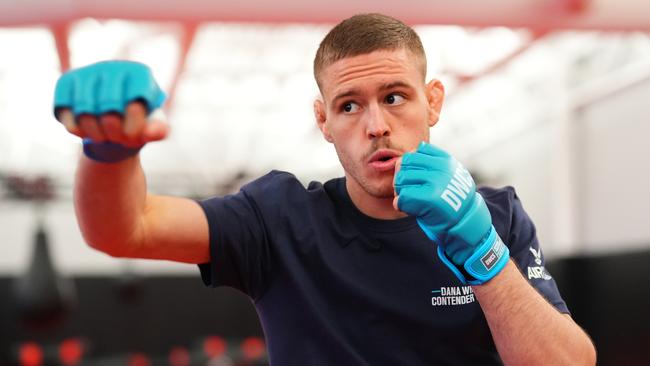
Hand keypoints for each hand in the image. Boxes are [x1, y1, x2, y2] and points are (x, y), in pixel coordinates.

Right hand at [53, 60, 167, 162]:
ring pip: (85, 112)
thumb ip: (158, 130)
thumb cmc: (138, 121)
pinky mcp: (66, 82)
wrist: (112, 118)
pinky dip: (76, 129)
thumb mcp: (153, 126)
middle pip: (110, 110)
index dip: (133, 128)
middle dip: (114, 133)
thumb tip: (151, 133)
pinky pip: (64, 111)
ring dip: (95, 133)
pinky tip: (85, 130)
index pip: (135, 105)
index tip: (135, 134)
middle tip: (118, 138)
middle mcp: (113, 67)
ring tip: (104, 136)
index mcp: (140, 73)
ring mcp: (88, 71)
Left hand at [394, 142, 508, 284]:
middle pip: (404, 163)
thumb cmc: (453, 201)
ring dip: (400, 192)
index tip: (415, 179)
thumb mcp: (451, 175)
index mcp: (446, 160)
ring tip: (410, 200)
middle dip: (402, 178)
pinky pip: (402, 198)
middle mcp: (442, 168)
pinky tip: (410, 209)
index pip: (414, 152)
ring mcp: (436, 182)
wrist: (465, 225)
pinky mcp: (429, 199)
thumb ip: (436, 162)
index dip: (410, 166)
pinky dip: (401, 205)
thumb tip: (418, 147)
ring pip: (401, 180)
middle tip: (408, 191)